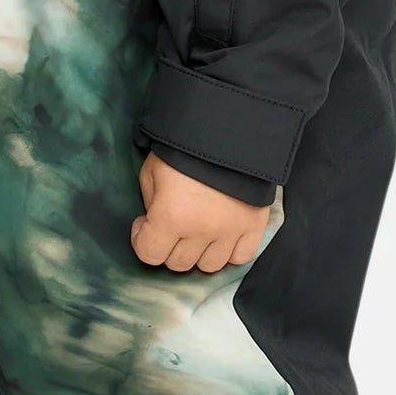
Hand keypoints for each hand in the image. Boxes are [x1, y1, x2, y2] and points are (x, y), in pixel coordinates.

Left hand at [131, 150, 270, 272]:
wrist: (228, 128)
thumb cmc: (183, 147)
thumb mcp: (152, 171)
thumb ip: (151, 203)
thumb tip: (154, 221)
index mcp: (171, 217)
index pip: (149, 254)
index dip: (142, 239)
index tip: (144, 223)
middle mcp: (201, 231)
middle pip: (178, 263)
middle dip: (168, 245)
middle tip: (171, 224)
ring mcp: (230, 232)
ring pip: (208, 266)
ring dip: (198, 252)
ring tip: (197, 230)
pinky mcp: (254, 226)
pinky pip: (240, 258)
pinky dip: (229, 252)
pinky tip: (221, 236)